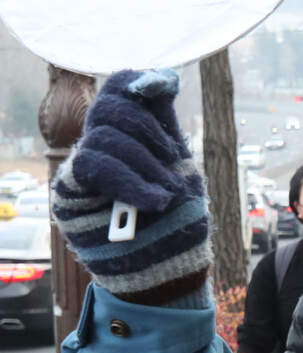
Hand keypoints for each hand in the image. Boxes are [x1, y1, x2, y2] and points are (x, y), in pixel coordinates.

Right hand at [51, 69, 211, 304]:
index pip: (118, 92)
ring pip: (103, 138)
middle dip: (147, 130)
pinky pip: (92, 168)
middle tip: (171, 162)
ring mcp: (83, 174)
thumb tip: (163, 76)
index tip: (163, 87)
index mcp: (128, 139)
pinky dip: (129, 180)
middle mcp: (100, 150)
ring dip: (145, 163)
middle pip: (110, 109)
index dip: (136, 83)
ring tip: (168, 195)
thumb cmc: (179, 226)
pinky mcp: (71, 198)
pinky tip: (155, 200)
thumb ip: (166, 126)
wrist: (172, 275)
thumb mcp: (181, 169)